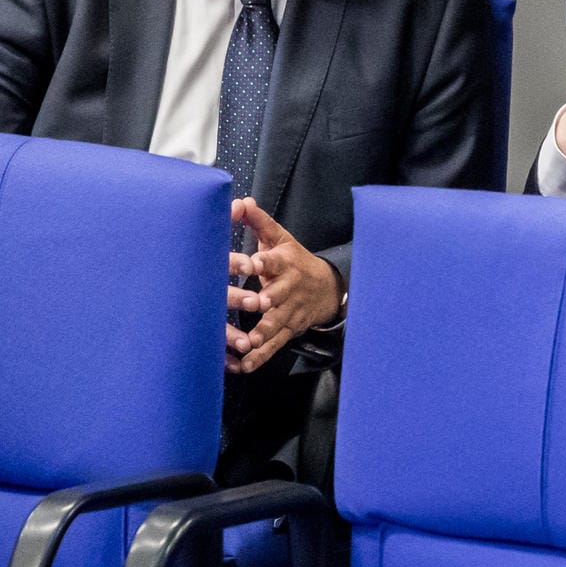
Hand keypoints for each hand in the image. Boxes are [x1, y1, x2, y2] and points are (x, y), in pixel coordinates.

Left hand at [224, 197, 342, 372]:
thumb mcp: (279, 238)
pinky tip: (242, 365)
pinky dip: (259, 357)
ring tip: (246, 343)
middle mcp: (289, 288)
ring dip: (262, 333)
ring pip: (277, 323)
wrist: (326, 288)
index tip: (251, 262)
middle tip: (256, 303)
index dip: (263, 261)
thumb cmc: (293, 260)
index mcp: (285, 263)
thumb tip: (239, 201)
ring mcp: (289, 311)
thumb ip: (258, 221)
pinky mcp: (288, 330)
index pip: (274, 260)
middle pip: (279, 294)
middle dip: (268, 299)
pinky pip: (274, 346)